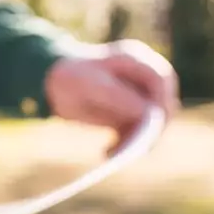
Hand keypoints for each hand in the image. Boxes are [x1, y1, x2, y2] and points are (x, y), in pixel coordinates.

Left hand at [44, 40, 179, 150]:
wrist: (51, 83)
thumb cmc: (71, 77)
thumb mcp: (92, 85)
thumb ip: (120, 96)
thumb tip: (148, 113)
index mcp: (136, 60)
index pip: (162, 78)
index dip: (162, 101)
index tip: (154, 124)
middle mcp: (141, 77)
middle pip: (161, 103)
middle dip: (151, 128)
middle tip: (136, 149)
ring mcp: (137, 95)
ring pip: (150, 122)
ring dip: (136, 141)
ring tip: (112, 153)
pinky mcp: (129, 113)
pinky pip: (136, 132)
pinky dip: (125, 144)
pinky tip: (107, 151)